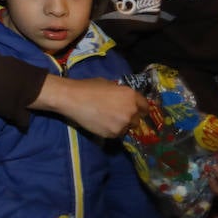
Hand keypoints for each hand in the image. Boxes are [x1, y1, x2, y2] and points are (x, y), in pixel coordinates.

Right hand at [32, 75, 148, 138]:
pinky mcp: (113, 134)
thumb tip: (123, 97)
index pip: (145, 106)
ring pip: (127, 128)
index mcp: (131, 96)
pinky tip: (101, 123)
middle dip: (129, 117)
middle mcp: (131, 111)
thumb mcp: (108, 84)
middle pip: (137, 119)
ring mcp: (123, 124)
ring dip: (121, 125)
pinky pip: (117, 134)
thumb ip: (120, 92)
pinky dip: (111, 130)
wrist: (72, 98)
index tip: (133, 109)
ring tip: (107, 119)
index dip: (138, 108)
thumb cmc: (88, 87)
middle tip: (117, 114)